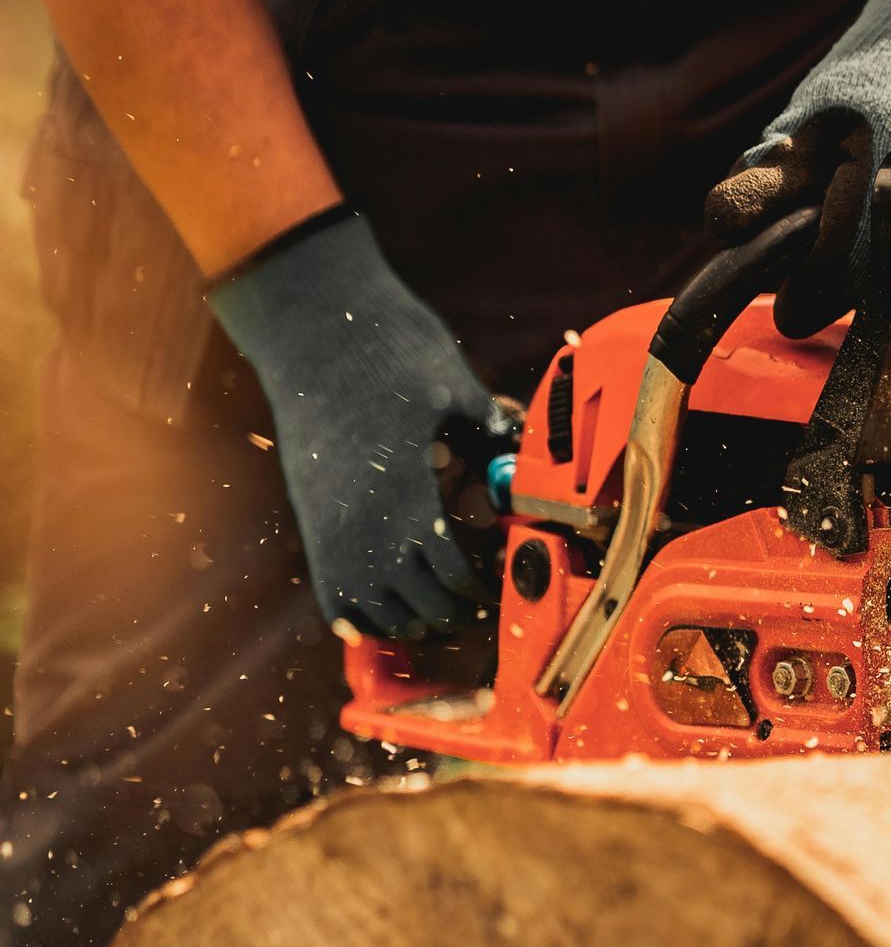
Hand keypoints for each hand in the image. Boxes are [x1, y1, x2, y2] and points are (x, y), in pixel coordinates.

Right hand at [208, 208, 515, 637]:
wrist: (310, 327)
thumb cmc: (386, 349)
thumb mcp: (454, 386)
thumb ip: (492, 427)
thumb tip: (525, 451)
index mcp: (406, 497)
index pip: (453, 577)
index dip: (481, 590)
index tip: (499, 581)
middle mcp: (363, 526)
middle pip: (418, 608)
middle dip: (454, 612)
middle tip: (478, 601)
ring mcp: (329, 529)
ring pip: (372, 614)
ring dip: (409, 619)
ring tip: (437, 606)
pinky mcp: (310, 520)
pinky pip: (334, 598)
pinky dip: (363, 614)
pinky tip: (389, 601)